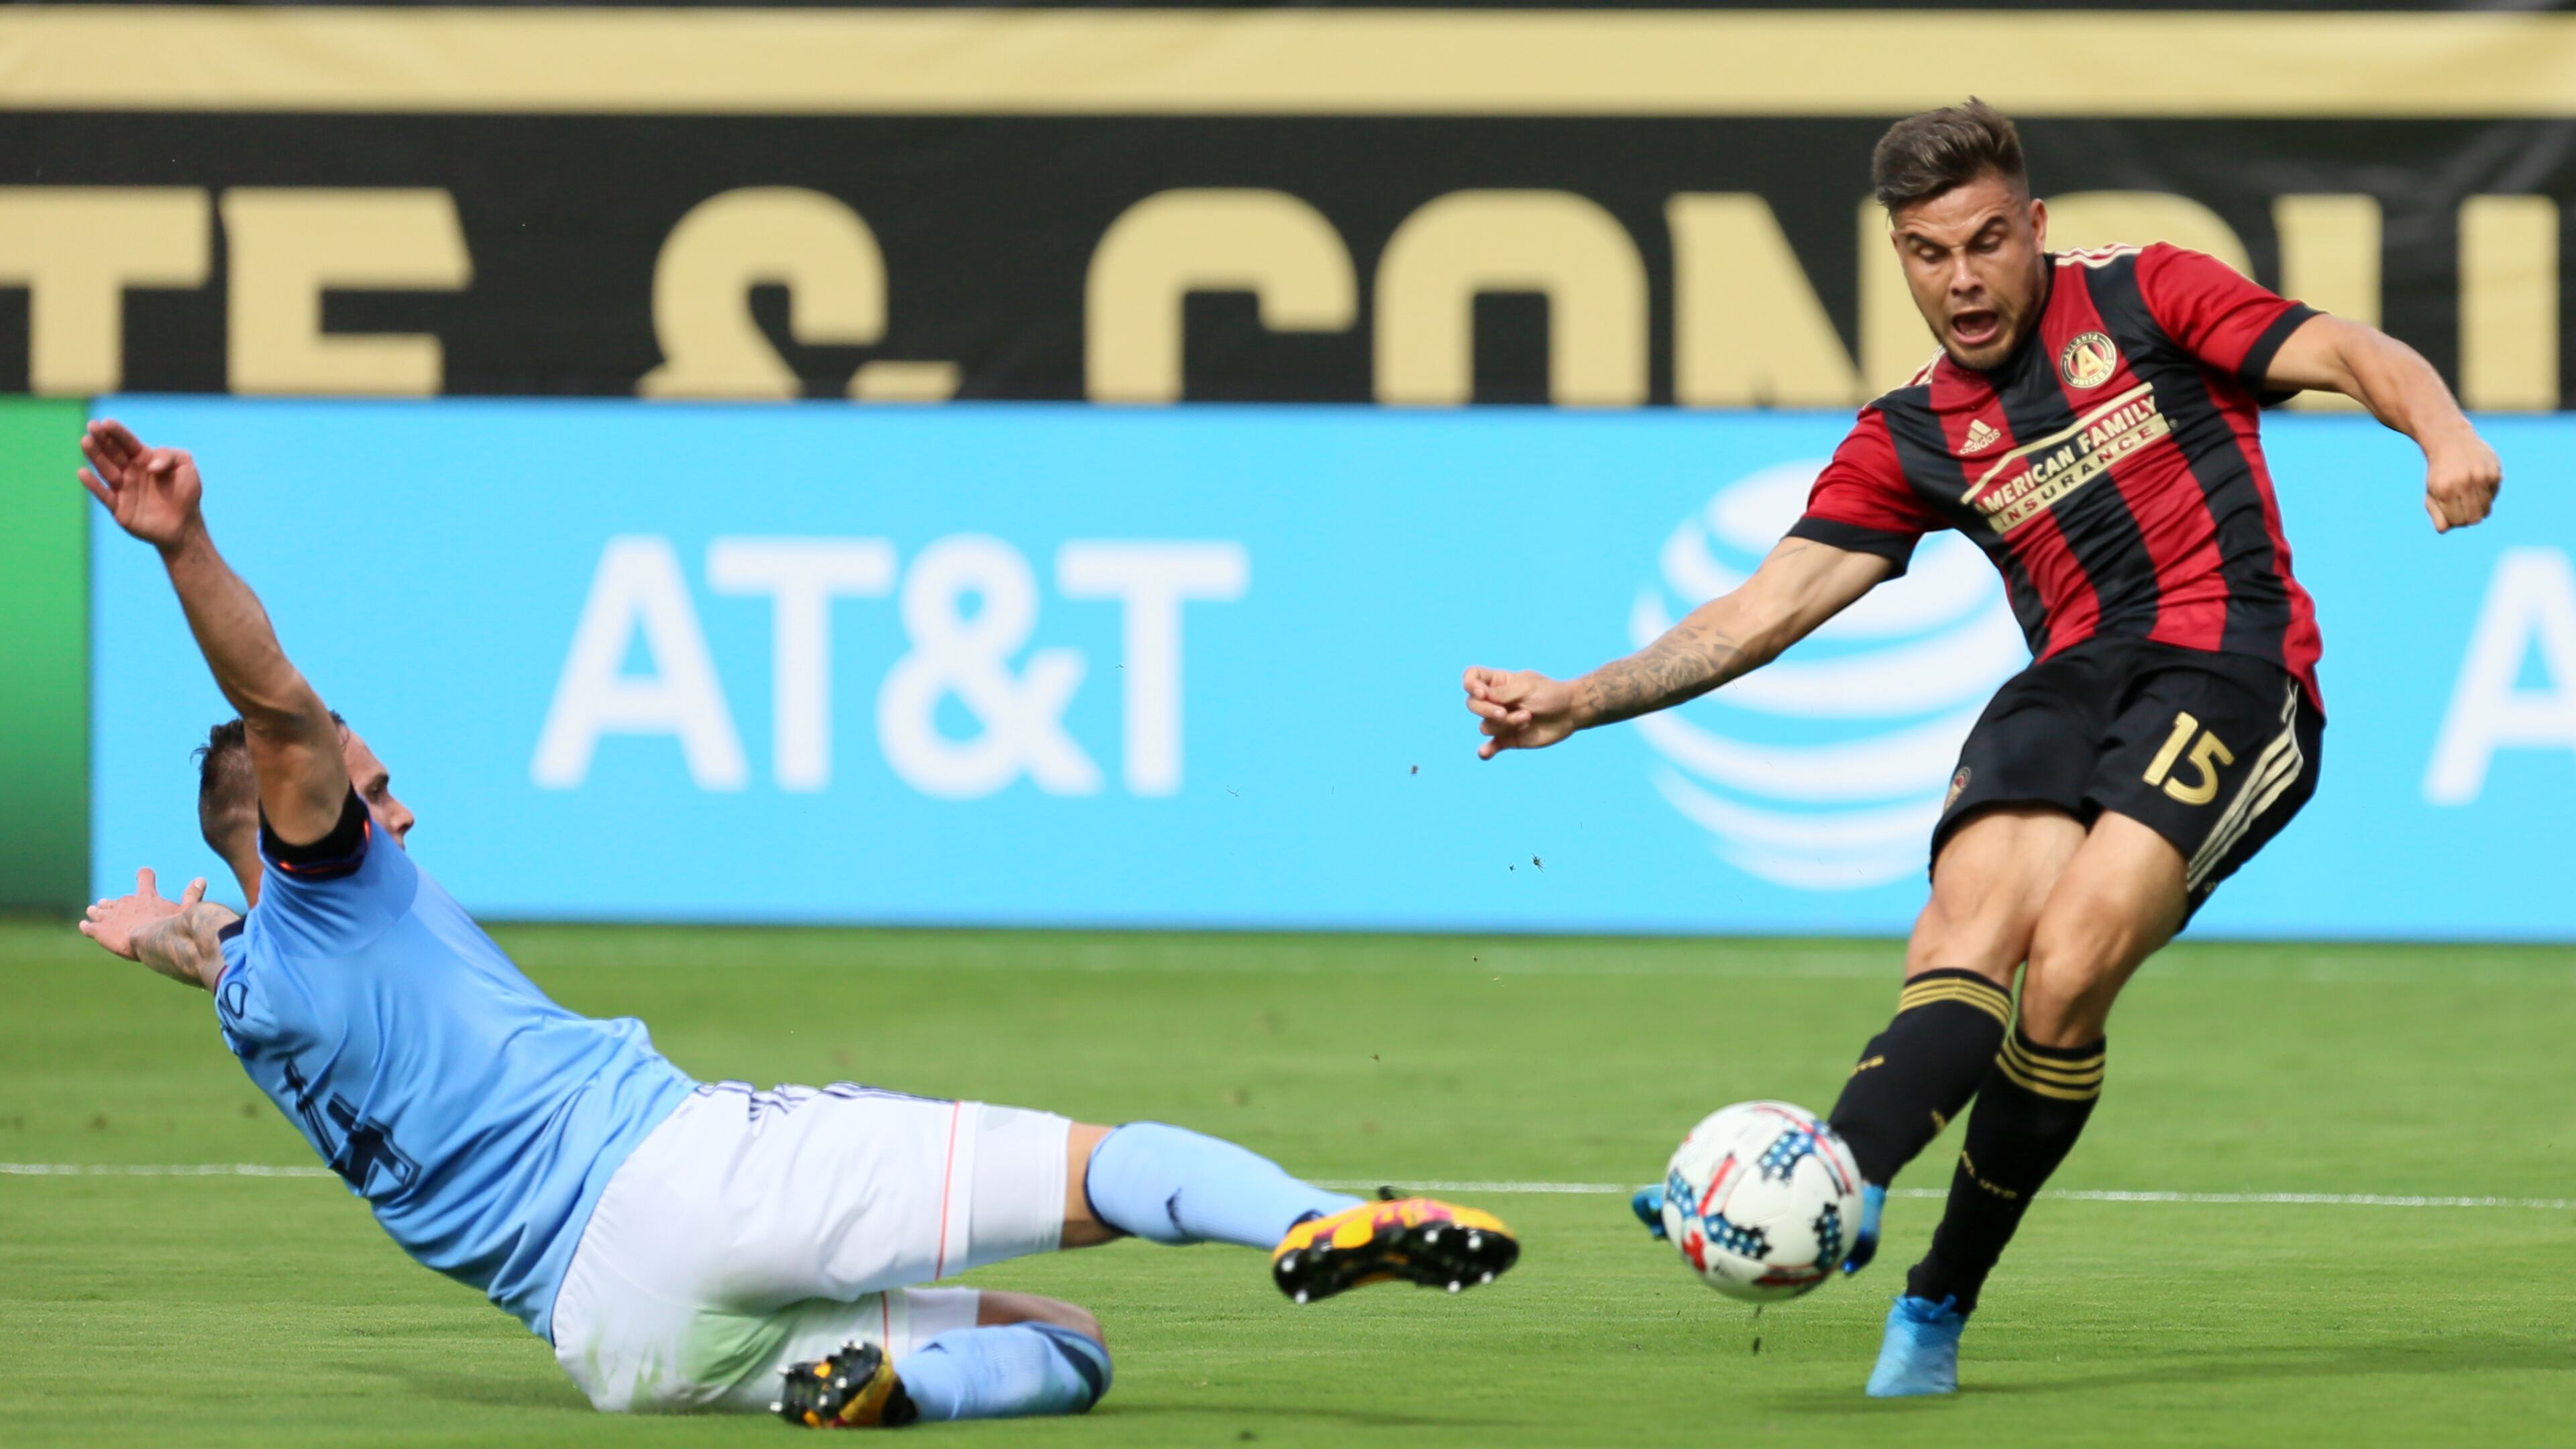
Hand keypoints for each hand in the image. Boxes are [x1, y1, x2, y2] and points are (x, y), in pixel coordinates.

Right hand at [79, 419, 204, 551]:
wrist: (185, 525)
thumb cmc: (186, 492)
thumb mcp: (186, 467)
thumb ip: (170, 457)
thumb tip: (150, 465)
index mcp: (143, 458)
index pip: (127, 442)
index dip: (117, 433)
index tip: (106, 423)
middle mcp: (129, 471)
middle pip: (112, 452)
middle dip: (101, 439)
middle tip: (92, 426)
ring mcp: (122, 489)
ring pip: (105, 470)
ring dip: (95, 456)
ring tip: (86, 441)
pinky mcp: (119, 508)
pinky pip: (104, 495)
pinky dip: (93, 484)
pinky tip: (83, 472)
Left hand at [80, 868, 203, 961]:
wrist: (151, 941)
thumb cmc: (172, 927)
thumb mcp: (187, 911)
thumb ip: (192, 895)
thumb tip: (201, 879)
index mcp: (146, 897)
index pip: (145, 878)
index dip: (145, 876)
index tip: (144, 874)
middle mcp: (126, 903)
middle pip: (117, 899)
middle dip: (114, 903)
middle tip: (111, 905)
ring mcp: (111, 916)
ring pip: (99, 910)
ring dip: (97, 911)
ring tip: (93, 911)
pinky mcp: (99, 930)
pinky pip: (88, 926)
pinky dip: (86, 925)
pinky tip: (84, 925)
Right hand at [1463, 667, 1584, 758]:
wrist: (1571, 712)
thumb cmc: (1551, 694)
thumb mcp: (1527, 687)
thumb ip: (1502, 693)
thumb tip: (1479, 697)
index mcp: (1499, 682)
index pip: (1472, 677)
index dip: (1470, 684)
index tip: (1483, 693)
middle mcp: (1496, 701)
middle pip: (1472, 704)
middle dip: (1486, 710)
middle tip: (1505, 712)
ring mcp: (1501, 720)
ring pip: (1485, 726)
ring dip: (1505, 724)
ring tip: (1527, 718)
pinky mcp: (1508, 739)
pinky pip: (1491, 747)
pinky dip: (1486, 751)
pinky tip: (1485, 752)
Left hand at [2422, 425, 2500, 533]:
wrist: (2451, 440)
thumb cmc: (2440, 472)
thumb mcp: (2431, 492)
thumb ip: (2436, 513)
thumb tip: (2445, 530)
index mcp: (2445, 490)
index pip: (2457, 521)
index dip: (2455, 520)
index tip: (2452, 512)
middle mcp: (2464, 483)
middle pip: (2475, 519)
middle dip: (2469, 518)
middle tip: (2463, 508)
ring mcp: (2481, 477)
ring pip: (2486, 509)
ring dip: (2479, 507)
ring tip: (2469, 495)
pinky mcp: (2495, 472)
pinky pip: (2494, 496)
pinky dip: (2487, 495)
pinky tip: (2478, 483)